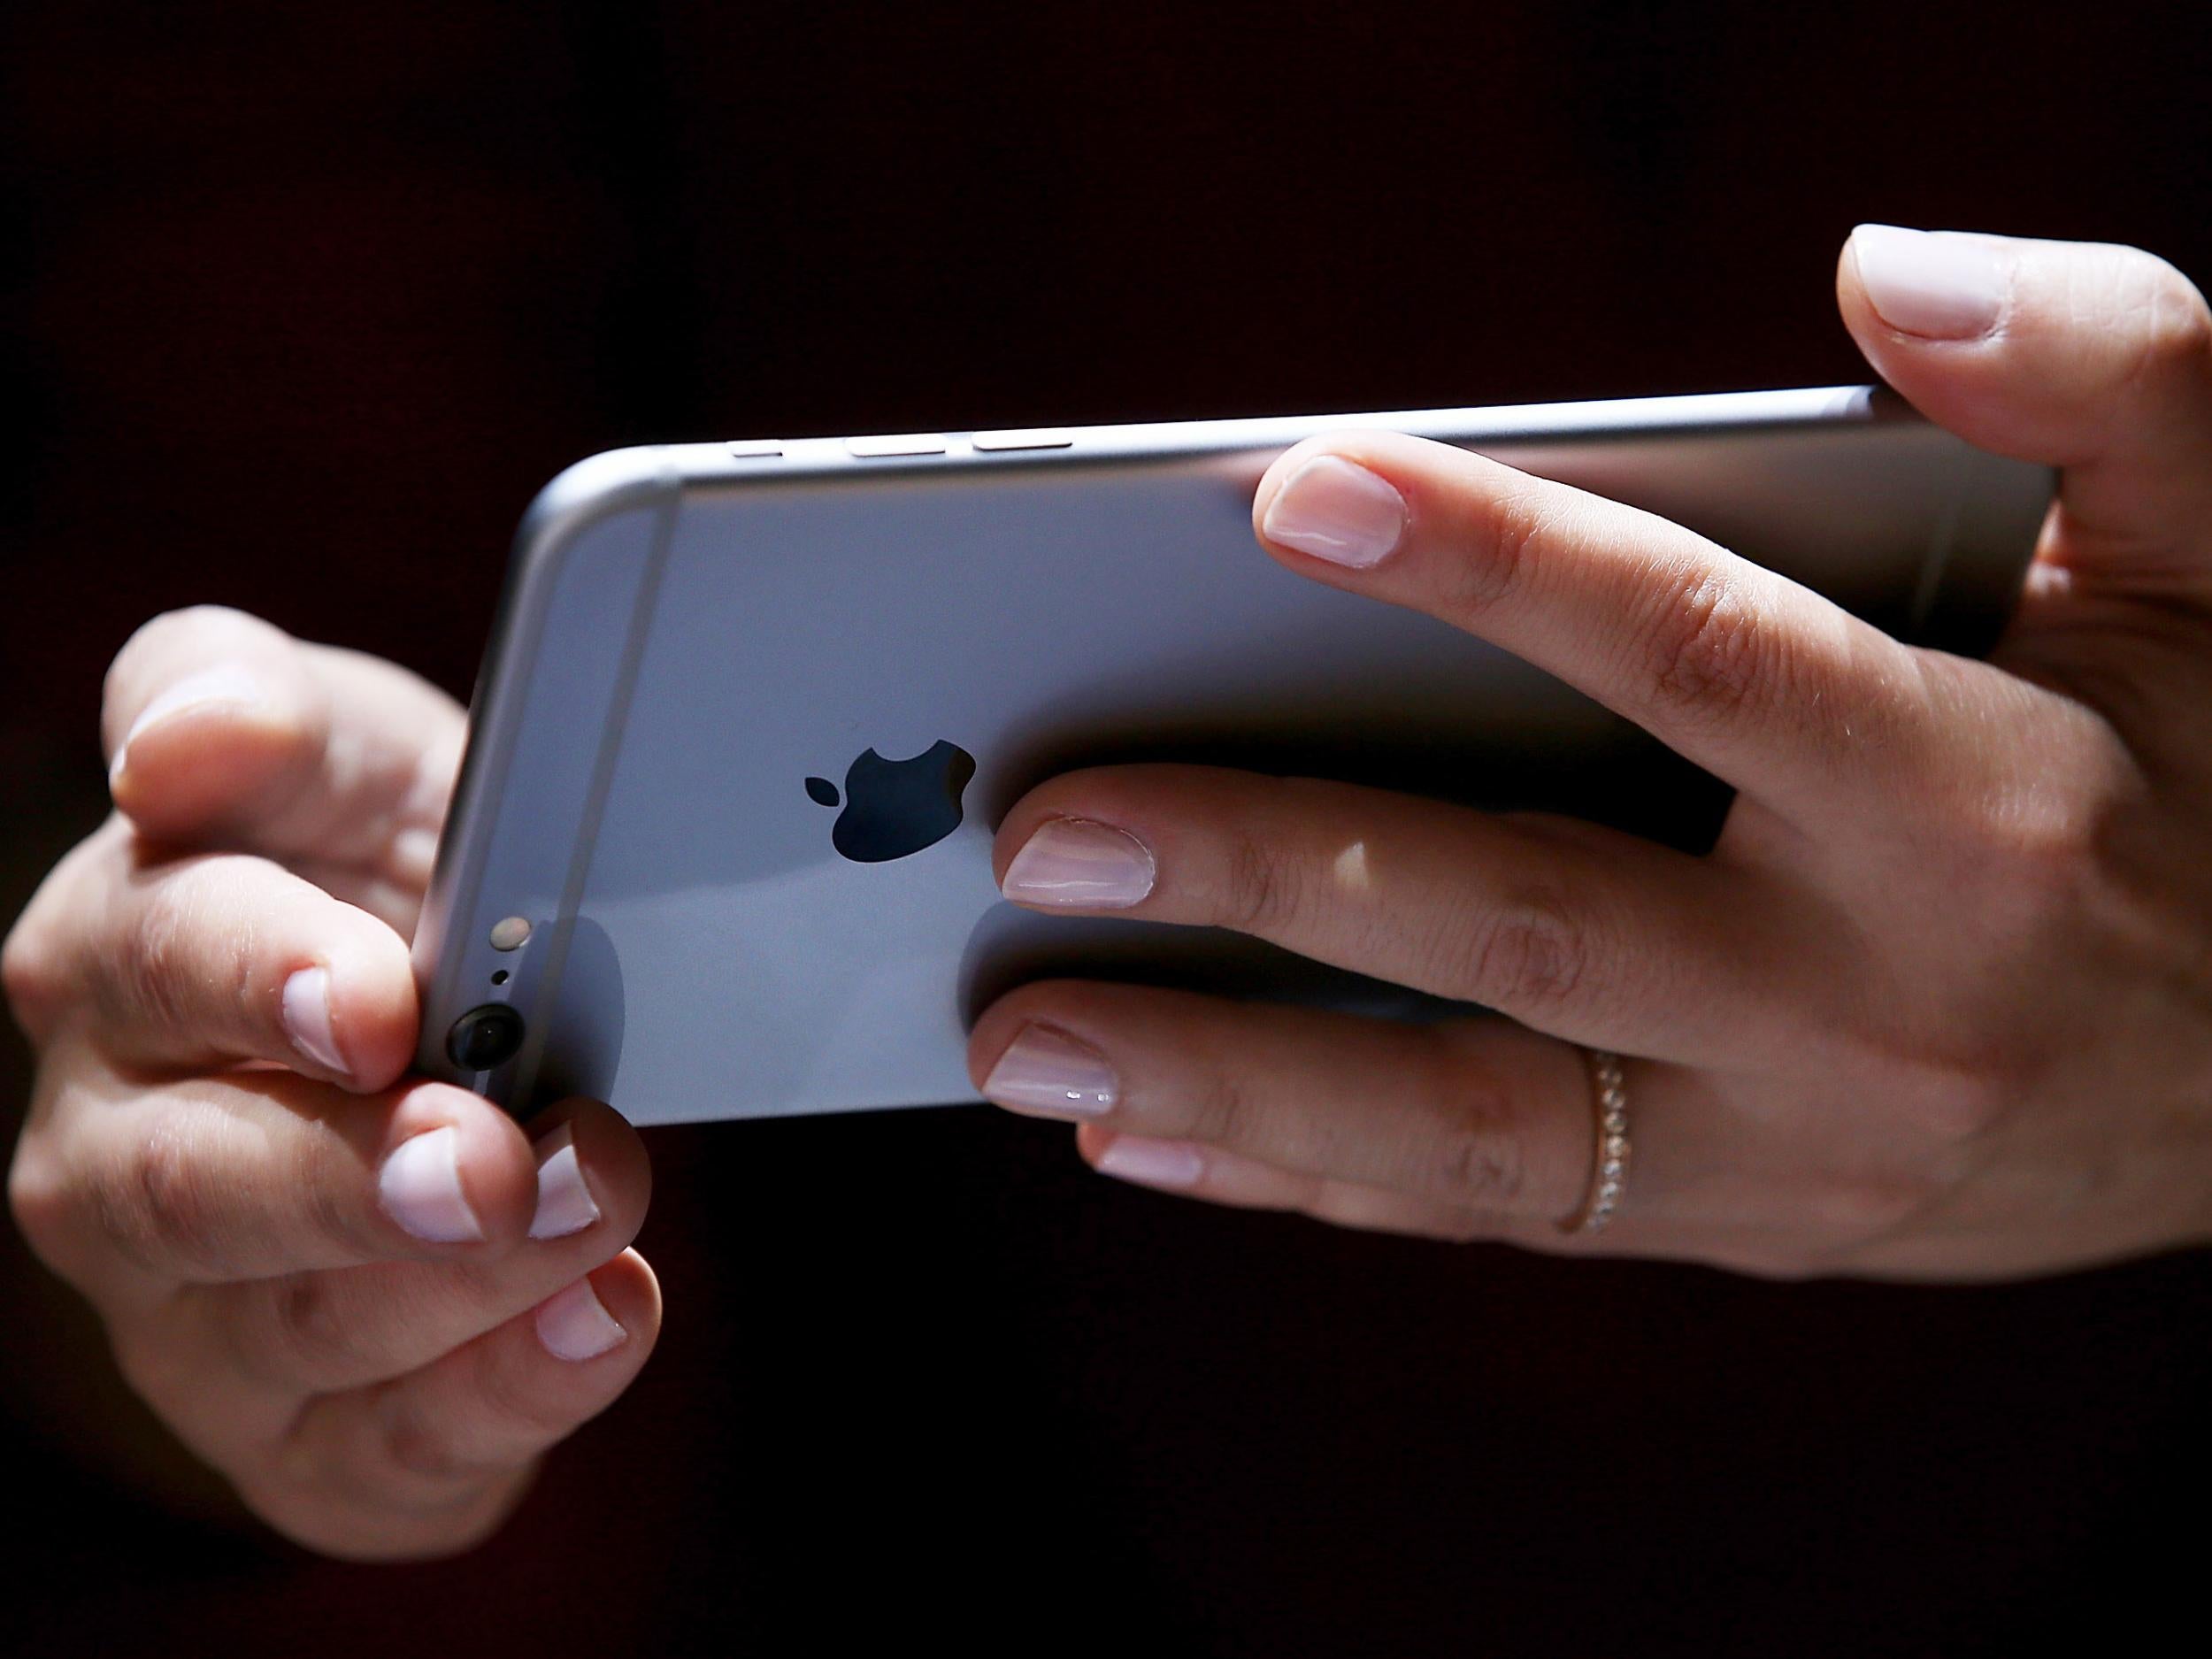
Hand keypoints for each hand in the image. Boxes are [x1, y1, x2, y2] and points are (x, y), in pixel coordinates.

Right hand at [3, 608, 659, 1557]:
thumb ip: (257, 712)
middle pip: (200, 1185)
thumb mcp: (349, 758)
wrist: (467, 1025)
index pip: (155, 958)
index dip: (262, 978)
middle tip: (493, 1154)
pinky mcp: (301, 1434)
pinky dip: (511, 1395)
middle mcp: (117, 1155)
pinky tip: (610, 1316)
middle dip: (358, 1178)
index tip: (377, 998)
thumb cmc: (391, 879)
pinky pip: (386, 1453)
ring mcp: (194, 1315)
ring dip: (469, 1285)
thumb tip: (189, 739)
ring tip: (601, 1206)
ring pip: (305, 1329)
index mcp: (119, 960)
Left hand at [970, 226, 2211, 1279]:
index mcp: (1974, 788)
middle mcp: (1866, 989)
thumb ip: (2103, 378)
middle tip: (1044, 827)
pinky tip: (1152, 1135)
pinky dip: (1316, 1179)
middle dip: (1271, 870)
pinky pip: (1501, 1209)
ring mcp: (1789, 1141)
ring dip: (1235, 1080)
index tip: (1287, 493)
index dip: (1492, 562)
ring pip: (1475, 1124)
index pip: (1697, 651)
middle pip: (1525, 920)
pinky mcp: (1737, 1220)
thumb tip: (1887, 274)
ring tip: (1026, 1038)